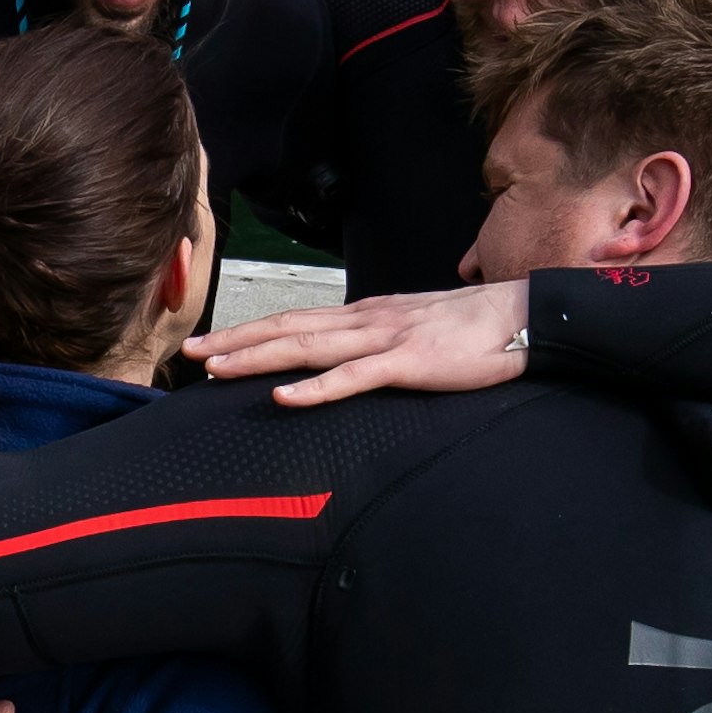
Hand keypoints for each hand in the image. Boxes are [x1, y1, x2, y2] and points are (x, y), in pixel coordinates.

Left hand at [186, 280, 530, 406]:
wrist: (522, 317)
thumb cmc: (473, 330)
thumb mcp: (414, 331)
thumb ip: (379, 343)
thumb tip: (350, 357)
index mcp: (365, 314)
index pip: (295, 318)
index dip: (250, 330)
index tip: (211, 342)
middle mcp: (365, 319)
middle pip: (287, 327)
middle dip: (235, 340)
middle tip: (190, 351)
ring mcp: (384, 339)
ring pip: (307, 347)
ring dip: (258, 358)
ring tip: (217, 369)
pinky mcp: (408, 362)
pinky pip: (354, 377)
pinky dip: (316, 388)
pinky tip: (285, 397)